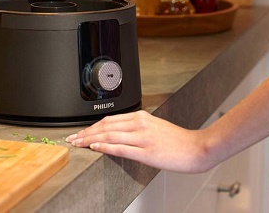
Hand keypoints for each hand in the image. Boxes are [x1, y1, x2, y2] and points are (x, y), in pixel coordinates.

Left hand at [65, 111, 218, 172]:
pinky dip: (105, 146)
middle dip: (86, 132)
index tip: (81, 132)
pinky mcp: (146, 152)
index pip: (110, 119)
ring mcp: (143, 138)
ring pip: (110, 135)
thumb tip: (120, 133)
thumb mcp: (156, 127)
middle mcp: (140, 124)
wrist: (197, 148)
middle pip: (106, 126)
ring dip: (90, 139)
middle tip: (72, 139)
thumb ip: (138, 128)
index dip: (92, 126)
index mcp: (142, 117)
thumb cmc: (178, 141)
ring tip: (78, 144)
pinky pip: (120, 148)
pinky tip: (94, 147)